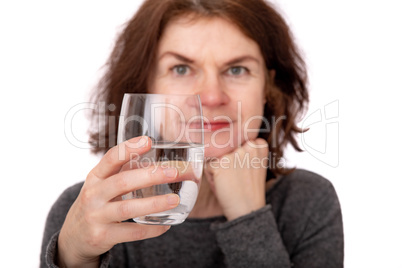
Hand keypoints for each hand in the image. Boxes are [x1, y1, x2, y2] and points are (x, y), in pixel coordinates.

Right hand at [57, 136, 180, 266]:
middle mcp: (93, 195)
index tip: (148, 141)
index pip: (111, 158)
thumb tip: (159, 161)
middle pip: (122, 182)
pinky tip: (165, 225)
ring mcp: (96, 216)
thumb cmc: (97, 203)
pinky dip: (150, 229)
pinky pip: (130, 232)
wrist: (74, 237)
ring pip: (127, 208)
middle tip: (173, 172)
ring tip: (174, 200)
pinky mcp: (102, 236)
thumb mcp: (103, 184)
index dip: (129, 148)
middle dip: (149, 176)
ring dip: (154, 204)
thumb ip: (124, 172)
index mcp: (95, 177)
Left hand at [204, 138, 268, 220]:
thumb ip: (245, 151)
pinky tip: (223, 184)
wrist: (248, 210)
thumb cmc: (248, 189)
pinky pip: (208, 166)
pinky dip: (211, 177)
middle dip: (226, 162)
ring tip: (230, 181)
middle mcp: (248, 145)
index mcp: (259, 144)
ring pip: (215, 156)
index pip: (237, 141)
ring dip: (218, 168)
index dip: (237, 156)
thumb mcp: (253, 164)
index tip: (245, 169)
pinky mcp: (220, 163)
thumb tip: (218, 139)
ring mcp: (234, 153)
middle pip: (225, 148)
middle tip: (237, 177)